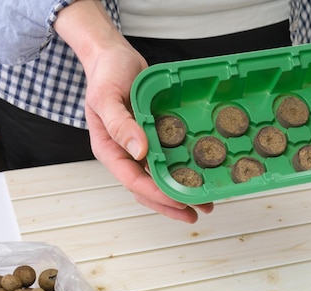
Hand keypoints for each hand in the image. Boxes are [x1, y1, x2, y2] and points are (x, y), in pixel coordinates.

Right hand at [55, 0, 212, 222]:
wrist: (114, 56)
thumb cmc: (106, 74)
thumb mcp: (106, 96)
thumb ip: (119, 125)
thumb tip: (139, 151)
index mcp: (110, 149)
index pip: (134, 181)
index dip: (157, 195)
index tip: (180, 202)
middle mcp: (126, 153)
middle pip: (148, 189)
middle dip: (171, 204)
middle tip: (196, 213)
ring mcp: (141, 147)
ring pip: (160, 179)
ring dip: (180, 193)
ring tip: (203, 203)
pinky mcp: (155, 137)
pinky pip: (168, 160)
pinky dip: (182, 170)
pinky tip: (200, 175)